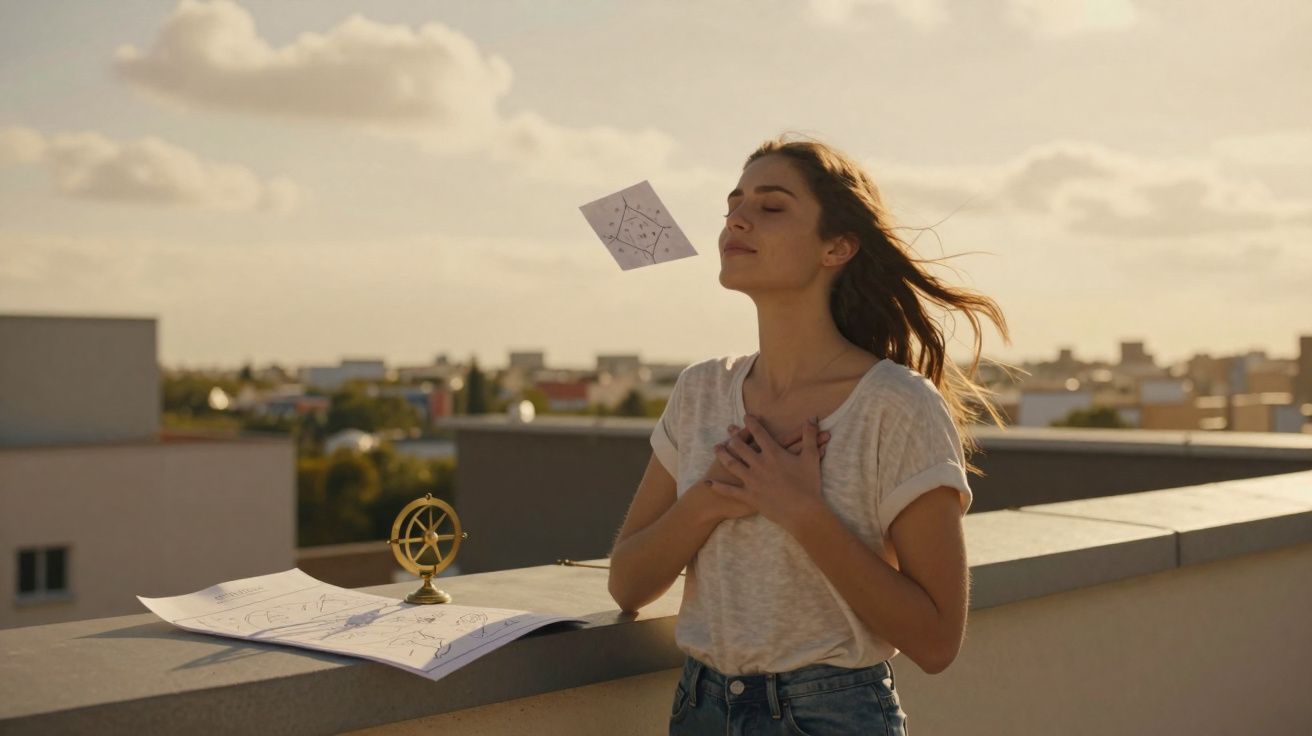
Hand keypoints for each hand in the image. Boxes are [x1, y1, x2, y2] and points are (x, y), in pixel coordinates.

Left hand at [708, 415, 826, 532]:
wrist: (803, 511)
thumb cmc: (808, 484)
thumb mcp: (811, 457)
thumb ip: (809, 436)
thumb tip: (812, 418)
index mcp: (773, 453)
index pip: (759, 433)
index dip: (752, 423)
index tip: (746, 417)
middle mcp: (758, 464)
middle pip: (741, 447)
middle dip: (734, 436)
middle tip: (729, 430)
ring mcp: (751, 480)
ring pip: (732, 464)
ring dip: (722, 455)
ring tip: (716, 448)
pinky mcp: (749, 496)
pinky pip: (730, 491)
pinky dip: (718, 487)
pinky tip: (709, 482)